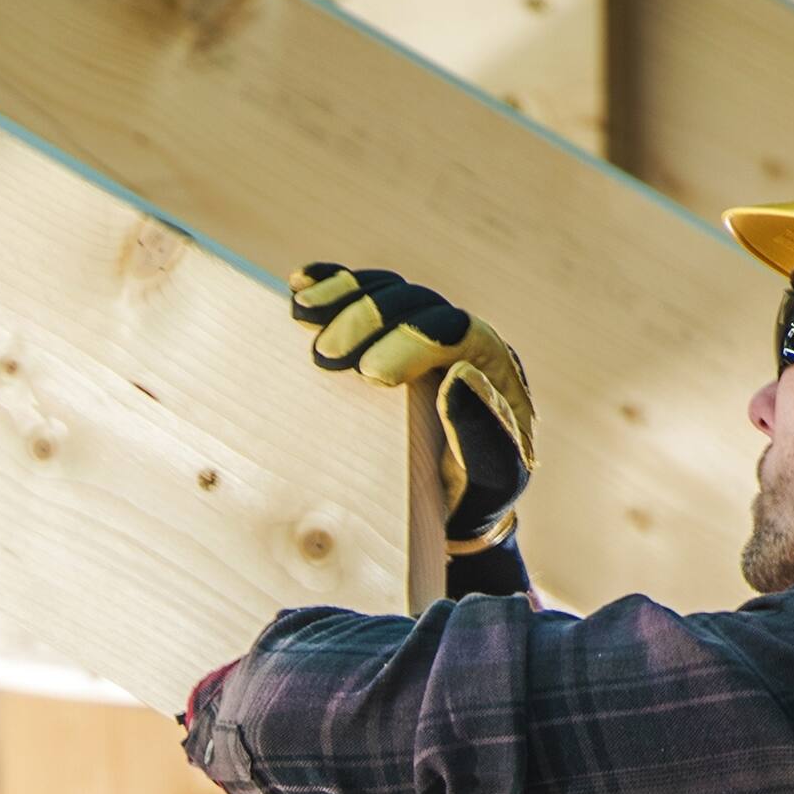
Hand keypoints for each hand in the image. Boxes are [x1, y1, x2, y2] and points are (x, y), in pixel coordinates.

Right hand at [292, 264, 534, 556]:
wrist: (445, 507)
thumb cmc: (469, 496)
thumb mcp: (489, 478)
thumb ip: (483, 432)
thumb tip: (459, 374)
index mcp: (492, 368)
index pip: (458, 332)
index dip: (414, 341)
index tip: (370, 374)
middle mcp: (461, 340)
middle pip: (417, 304)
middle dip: (369, 319)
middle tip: (325, 354)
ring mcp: (421, 333)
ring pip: (388, 293)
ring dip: (344, 297)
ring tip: (302, 314)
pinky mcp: (386, 335)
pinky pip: (362, 295)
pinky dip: (332, 286)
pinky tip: (300, 286)